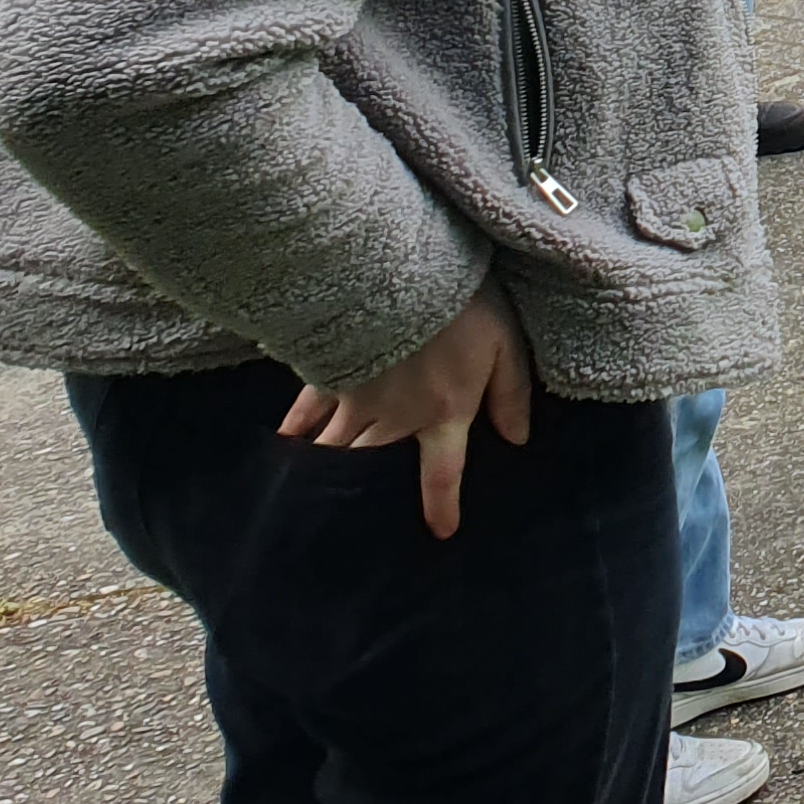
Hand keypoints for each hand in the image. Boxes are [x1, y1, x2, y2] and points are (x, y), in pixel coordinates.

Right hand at [282, 280, 533, 539]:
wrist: (400, 270)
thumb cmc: (463, 306)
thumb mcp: (507, 345)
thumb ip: (513, 394)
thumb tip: (518, 439)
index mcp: (444, 414)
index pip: (442, 474)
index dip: (441, 506)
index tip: (440, 533)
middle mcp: (396, 417)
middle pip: (377, 466)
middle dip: (365, 494)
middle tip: (353, 522)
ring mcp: (356, 398)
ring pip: (338, 448)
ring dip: (327, 472)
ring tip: (312, 498)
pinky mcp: (329, 372)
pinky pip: (306, 411)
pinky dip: (295, 431)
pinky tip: (284, 447)